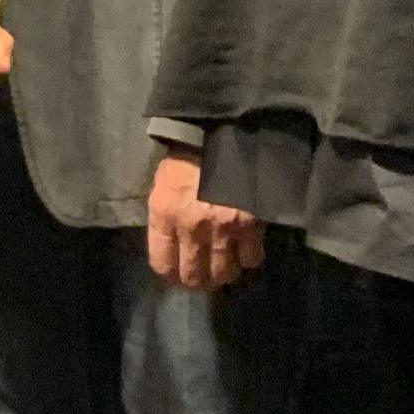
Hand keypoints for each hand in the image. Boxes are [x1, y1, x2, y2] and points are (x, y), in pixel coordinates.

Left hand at [145, 142, 264, 291]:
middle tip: (204, 277)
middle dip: (198, 281)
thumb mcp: (163, 186)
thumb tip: (173, 249)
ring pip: (223, 273)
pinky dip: (248, 260)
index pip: (162, 264)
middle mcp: (191, 226)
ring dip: (224, 275)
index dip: (171, 275)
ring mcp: (222, 227)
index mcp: (164, 214)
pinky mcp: (250, 224)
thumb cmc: (187, 157)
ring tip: (225, 268)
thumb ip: (165, 219)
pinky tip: (246, 252)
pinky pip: (251, 258)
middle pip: (193, 276)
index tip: (178, 275)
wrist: (222, 132)